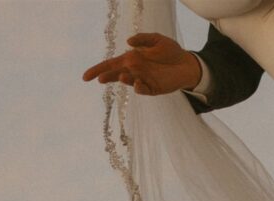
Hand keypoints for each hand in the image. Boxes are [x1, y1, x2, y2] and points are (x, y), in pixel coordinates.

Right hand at [81, 32, 200, 95]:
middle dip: (106, 77)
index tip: (86, 77)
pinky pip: (143, 89)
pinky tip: (138, 83)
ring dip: (124, 80)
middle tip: (100, 79)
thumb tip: (128, 42)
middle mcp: (134, 70)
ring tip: (122, 76)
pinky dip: (139, 87)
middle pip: (115, 74)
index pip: (111, 64)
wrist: (187, 63)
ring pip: (129, 81)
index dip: (98, 70)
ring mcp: (143, 80)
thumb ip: (143, 39)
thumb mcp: (157, 40)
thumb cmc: (171, 51)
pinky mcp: (153, 89)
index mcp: (131, 59)